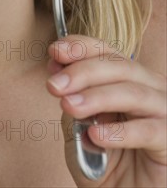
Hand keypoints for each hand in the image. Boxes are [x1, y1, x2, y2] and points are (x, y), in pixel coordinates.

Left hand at [46, 35, 166, 186]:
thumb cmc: (102, 162)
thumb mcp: (77, 128)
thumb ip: (71, 100)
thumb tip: (58, 74)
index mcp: (127, 78)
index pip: (106, 51)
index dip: (81, 47)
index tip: (54, 52)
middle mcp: (149, 88)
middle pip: (119, 66)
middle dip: (82, 72)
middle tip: (54, 85)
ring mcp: (163, 112)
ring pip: (132, 93)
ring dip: (97, 97)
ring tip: (69, 106)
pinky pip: (148, 130)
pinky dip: (119, 131)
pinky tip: (95, 134)